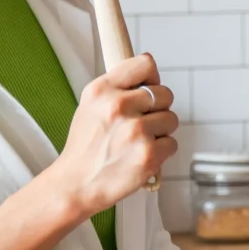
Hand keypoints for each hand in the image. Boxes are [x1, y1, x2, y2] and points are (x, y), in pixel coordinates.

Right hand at [49, 54, 177, 223]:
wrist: (76, 185)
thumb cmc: (86, 146)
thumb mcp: (90, 105)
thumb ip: (119, 85)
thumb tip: (151, 67)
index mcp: (101, 90)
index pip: (145, 64)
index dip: (151, 78)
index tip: (146, 90)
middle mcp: (117, 107)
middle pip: (166, 94)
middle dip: (158, 109)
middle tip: (139, 125)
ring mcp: (135, 131)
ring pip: (172, 119)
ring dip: (161, 132)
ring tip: (137, 142)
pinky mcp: (149, 155)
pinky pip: (172, 144)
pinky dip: (162, 152)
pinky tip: (141, 156)